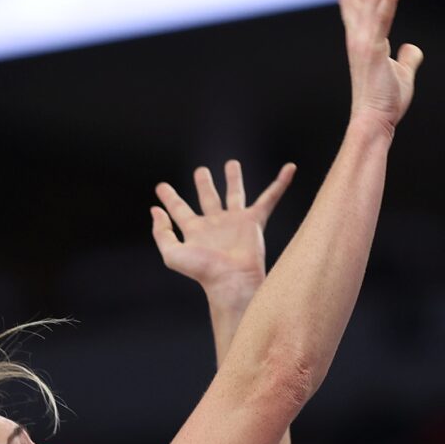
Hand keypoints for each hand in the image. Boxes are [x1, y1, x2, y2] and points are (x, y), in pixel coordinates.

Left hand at [150, 159, 296, 296]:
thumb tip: (156, 211)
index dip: (169, 198)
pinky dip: (280, 184)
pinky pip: (269, 198)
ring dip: (233, 179)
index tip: (161, 187)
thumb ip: (161, 232)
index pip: (179, 209)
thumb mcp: (172, 254)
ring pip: (234, 195)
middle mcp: (215, 225)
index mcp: (195, 231)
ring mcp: (235, 222)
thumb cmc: (203, 271)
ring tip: (232, 164)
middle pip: (208, 198)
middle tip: (201, 171)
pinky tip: (288, 169)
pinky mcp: (254, 221)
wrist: (232, 279)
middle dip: (204, 184)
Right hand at [338, 0, 421, 128]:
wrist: (374, 119)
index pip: (353, 1)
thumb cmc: (384, 100)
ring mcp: (363, 39)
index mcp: (360, 37)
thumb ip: (406, 57)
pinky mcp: (374, 48)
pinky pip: (383, 18)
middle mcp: (357, 34)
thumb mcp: (401, 73)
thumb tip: (412, 48)